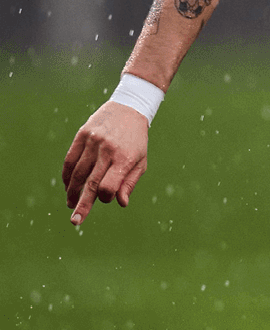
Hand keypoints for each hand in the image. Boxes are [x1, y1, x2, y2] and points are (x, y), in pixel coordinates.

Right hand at [62, 101, 151, 225]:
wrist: (128, 109)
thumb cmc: (136, 140)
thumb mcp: (141, 160)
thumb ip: (130, 182)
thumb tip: (121, 203)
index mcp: (125, 158)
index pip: (109, 186)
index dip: (106, 197)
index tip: (106, 198)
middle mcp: (108, 150)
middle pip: (91, 183)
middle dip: (82, 204)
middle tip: (75, 221)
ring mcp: (93, 142)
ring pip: (77, 173)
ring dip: (72, 191)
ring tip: (71, 204)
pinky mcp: (82, 135)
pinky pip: (70, 160)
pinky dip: (67, 176)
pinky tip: (68, 186)